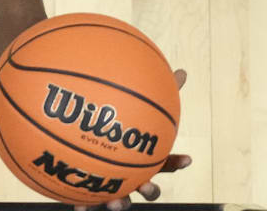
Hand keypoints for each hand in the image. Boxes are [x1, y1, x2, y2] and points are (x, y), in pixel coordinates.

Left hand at [73, 69, 190, 210]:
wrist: (83, 140)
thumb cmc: (118, 122)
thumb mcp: (136, 104)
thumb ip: (156, 91)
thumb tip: (182, 70)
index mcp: (145, 157)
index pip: (166, 161)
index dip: (177, 161)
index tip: (188, 158)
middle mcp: (132, 174)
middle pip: (149, 188)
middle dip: (150, 190)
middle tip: (146, 186)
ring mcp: (114, 184)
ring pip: (122, 200)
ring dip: (120, 203)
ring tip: (116, 203)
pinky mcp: (92, 191)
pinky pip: (89, 202)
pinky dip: (85, 206)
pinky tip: (78, 207)